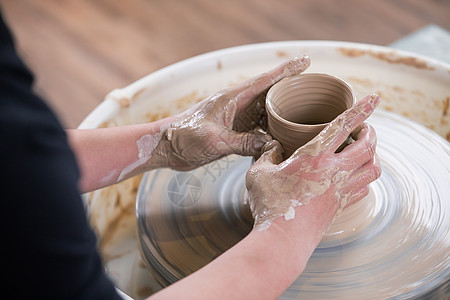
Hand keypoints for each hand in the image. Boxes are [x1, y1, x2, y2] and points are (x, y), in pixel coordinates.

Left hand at [158, 56, 310, 170]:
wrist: (167, 147)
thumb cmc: (185, 138)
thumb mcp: (215, 141)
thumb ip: (242, 142)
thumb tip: (270, 144)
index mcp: (232, 99)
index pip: (265, 81)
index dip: (286, 71)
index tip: (305, 62)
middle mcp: (236, 106)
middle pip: (269, 94)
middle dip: (290, 90)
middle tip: (313, 89)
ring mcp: (234, 119)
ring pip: (264, 112)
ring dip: (281, 112)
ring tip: (303, 113)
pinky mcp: (231, 132)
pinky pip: (256, 128)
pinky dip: (269, 131)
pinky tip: (280, 137)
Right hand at [246, 94, 381, 230]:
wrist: (283, 240)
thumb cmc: (269, 205)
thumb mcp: (258, 173)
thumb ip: (267, 154)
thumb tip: (273, 146)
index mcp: (314, 157)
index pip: (344, 126)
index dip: (361, 109)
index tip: (375, 98)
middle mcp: (335, 171)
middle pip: (368, 146)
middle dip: (371, 132)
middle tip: (365, 127)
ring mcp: (341, 190)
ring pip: (373, 168)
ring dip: (373, 155)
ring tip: (364, 150)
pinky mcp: (341, 206)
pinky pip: (365, 188)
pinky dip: (365, 177)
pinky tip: (355, 176)